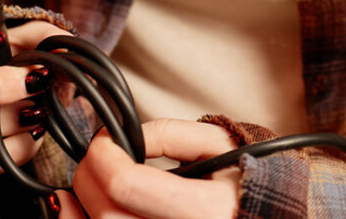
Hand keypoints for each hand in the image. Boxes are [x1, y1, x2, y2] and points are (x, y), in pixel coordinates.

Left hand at [58, 119, 240, 218]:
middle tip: (95, 157)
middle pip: (107, 213)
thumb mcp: (218, 145)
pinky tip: (76, 209)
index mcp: (206, 210)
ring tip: (81, 184)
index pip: (125, 184)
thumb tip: (121, 139)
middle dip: (87, 176)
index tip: (105, 141)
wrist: (270, 214)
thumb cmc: (247, 183)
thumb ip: (167, 134)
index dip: (102, 155)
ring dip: (80, 205)